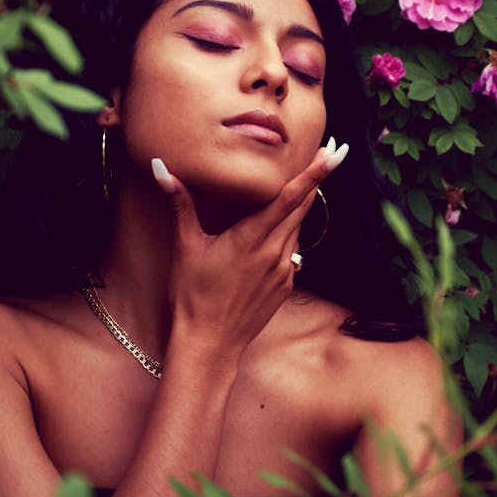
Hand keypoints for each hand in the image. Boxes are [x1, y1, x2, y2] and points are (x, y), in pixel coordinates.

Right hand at [151, 139, 348, 356]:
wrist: (209, 345)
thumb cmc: (192, 295)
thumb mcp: (185, 247)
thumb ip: (180, 204)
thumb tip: (160, 168)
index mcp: (251, 238)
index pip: (290, 198)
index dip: (315, 173)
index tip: (336, 152)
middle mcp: (274, 252)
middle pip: (302, 207)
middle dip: (316, 179)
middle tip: (330, 151)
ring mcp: (284, 271)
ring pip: (297, 228)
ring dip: (299, 207)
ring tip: (298, 186)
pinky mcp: (286, 286)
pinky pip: (292, 250)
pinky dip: (287, 234)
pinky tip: (271, 234)